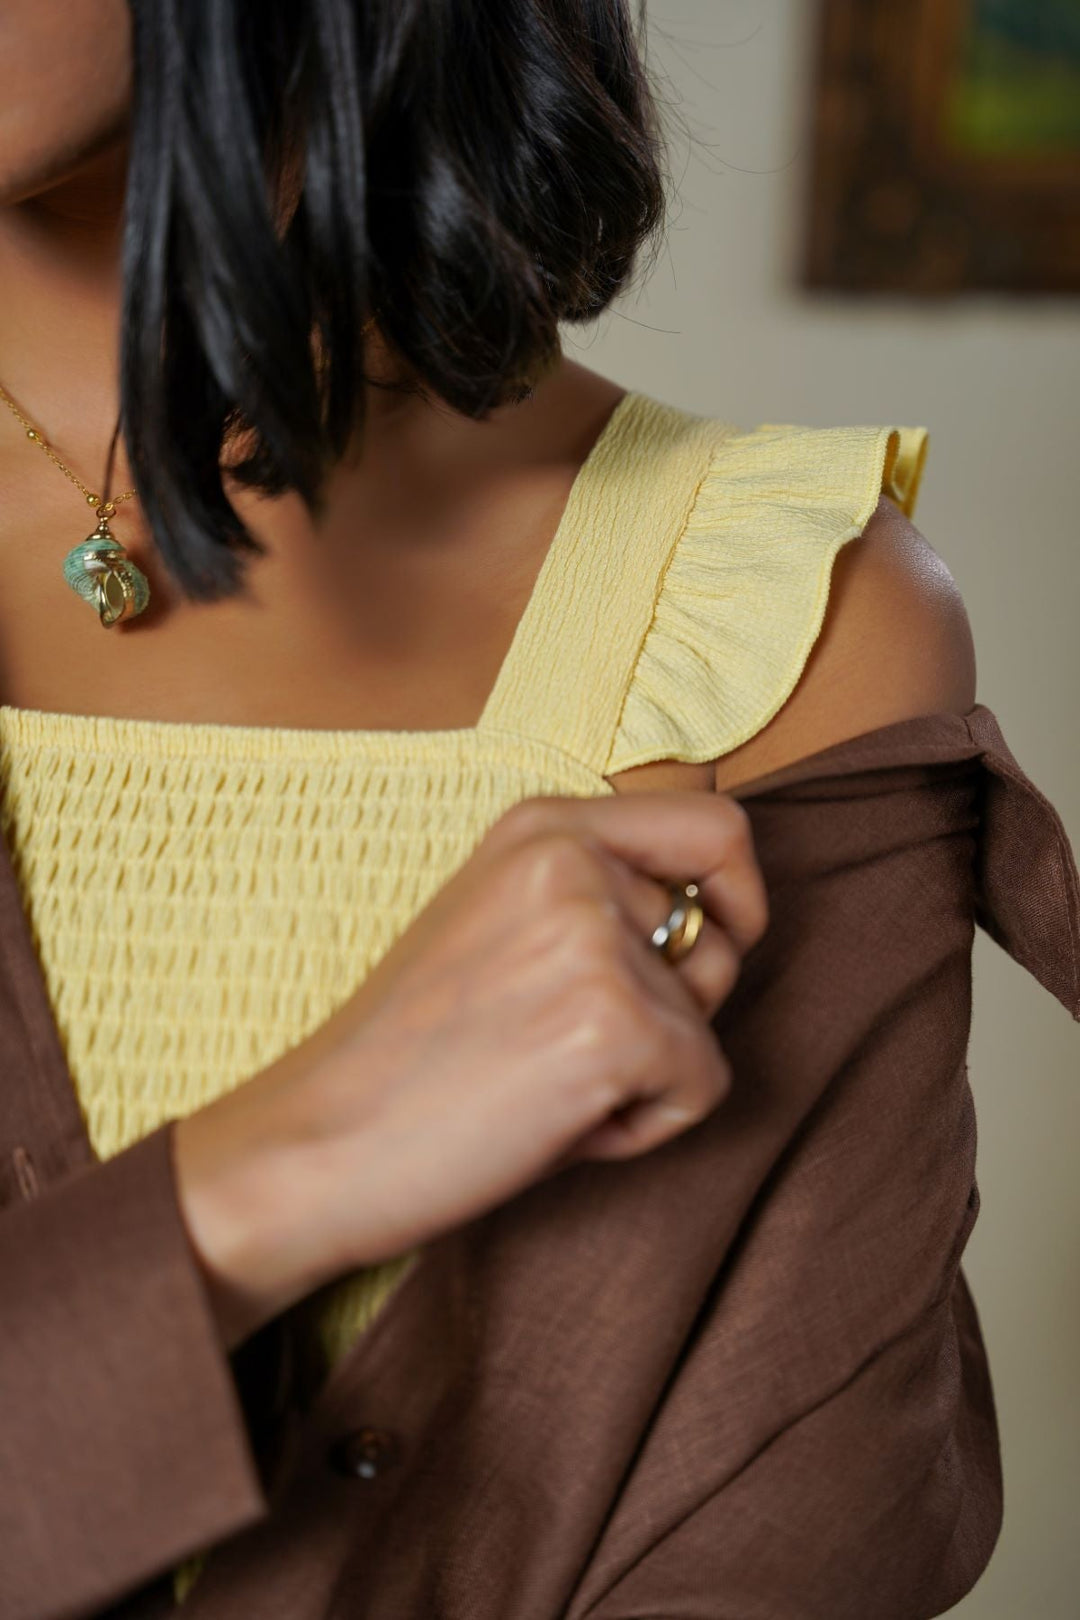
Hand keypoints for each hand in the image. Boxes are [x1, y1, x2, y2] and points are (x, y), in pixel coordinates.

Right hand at [175, 790, 767, 1346]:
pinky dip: (640, 1130)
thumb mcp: (499, 925)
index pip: (715, 826)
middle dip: (673, 1010)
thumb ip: (593, 898)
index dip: (738, 896)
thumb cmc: (408, 1057)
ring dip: (644, 1075)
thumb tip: (716, 917)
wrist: (317, 1142)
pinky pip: (700, 1089)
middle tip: (560, 1049)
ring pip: (708, 1023)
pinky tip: (550, 1125)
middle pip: (722, 937)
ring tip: (542, 1085)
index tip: (709, 946)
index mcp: (542, 827)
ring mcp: (594, 938)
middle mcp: (573, 861)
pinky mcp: (613, 1024)